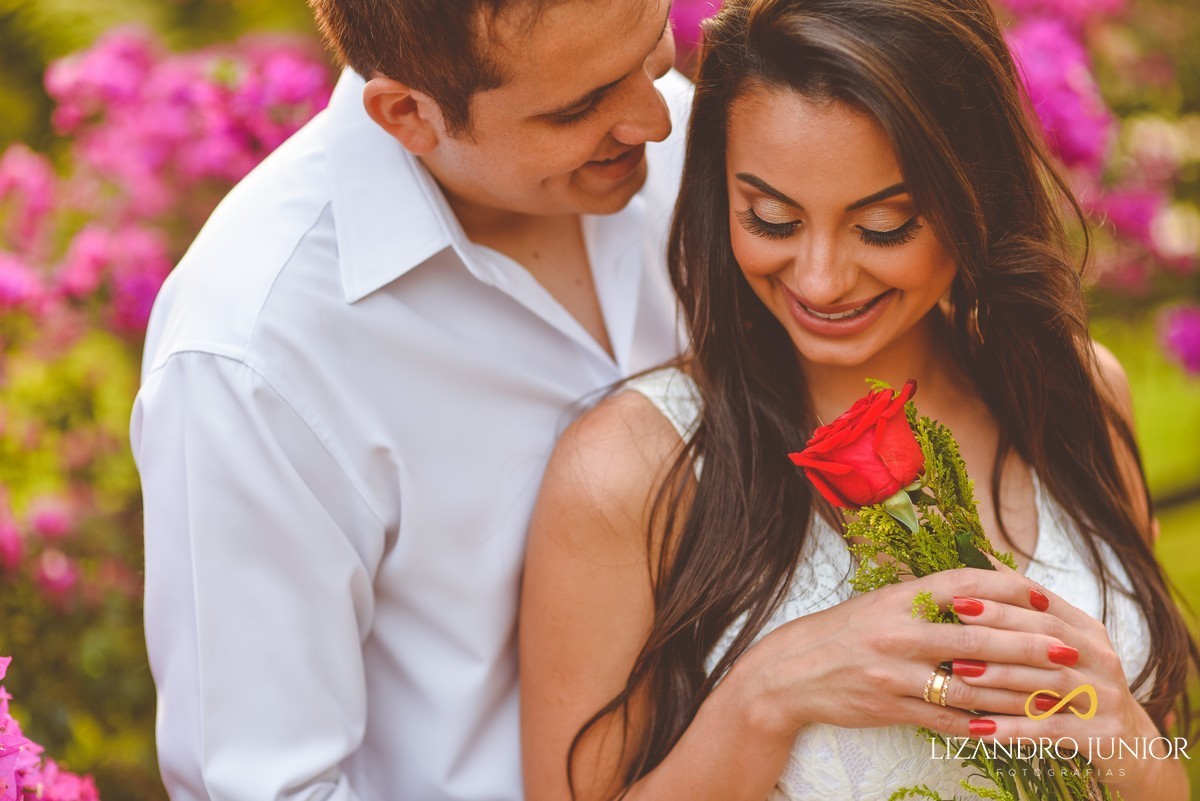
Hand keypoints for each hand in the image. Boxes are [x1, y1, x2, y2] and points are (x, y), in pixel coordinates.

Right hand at [732, 566, 1074, 741]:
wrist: (789, 673)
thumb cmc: (842, 631)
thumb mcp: (881, 602)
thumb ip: (927, 597)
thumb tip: (984, 587)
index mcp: (899, 598)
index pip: (965, 584)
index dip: (1010, 588)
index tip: (1045, 595)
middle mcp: (898, 633)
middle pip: (978, 638)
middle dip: (1029, 645)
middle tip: (1068, 651)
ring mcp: (895, 674)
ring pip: (971, 685)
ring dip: (1018, 693)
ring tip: (1055, 695)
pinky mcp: (892, 708)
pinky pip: (947, 719)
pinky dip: (983, 723)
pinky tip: (1013, 726)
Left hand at [943, 565, 1172, 793]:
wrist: (1131, 744)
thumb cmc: (1078, 686)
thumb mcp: (1061, 646)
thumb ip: (1026, 613)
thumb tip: (981, 560)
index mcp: (1087, 630)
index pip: (1043, 604)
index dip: (1001, 596)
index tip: (959, 593)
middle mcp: (1101, 657)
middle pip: (1047, 635)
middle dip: (998, 626)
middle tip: (956, 621)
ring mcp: (1106, 696)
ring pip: (1049, 680)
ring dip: (1002, 675)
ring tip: (961, 672)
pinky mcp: (1104, 733)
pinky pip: (1052, 729)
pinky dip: (1015, 728)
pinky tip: (981, 729)